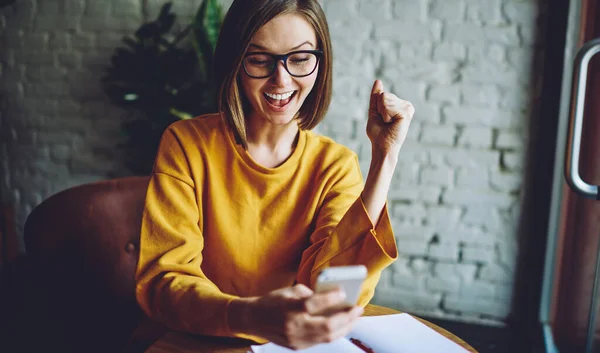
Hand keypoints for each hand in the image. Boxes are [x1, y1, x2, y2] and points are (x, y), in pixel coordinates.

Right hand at [235, 284, 363, 349]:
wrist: (253, 319)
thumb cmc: (273, 301)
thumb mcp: (290, 291)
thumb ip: (311, 294)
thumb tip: (334, 298)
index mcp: (291, 308)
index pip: (315, 303)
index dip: (332, 297)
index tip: (344, 291)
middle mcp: (294, 326)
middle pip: (327, 326)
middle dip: (347, 318)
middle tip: (358, 309)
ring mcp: (296, 339)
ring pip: (327, 337)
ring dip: (344, 327)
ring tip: (354, 318)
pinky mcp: (297, 346)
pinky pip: (320, 340)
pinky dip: (333, 332)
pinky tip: (341, 325)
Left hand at [366, 80, 414, 155]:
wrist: (381, 146)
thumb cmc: (378, 133)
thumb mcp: (375, 111)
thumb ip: (376, 97)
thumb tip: (378, 81)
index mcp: (399, 104)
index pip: (382, 94)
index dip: (377, 107)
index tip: (382, 119)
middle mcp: (406, 105)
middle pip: (384, 95)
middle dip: (379, 109)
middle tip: (385, 122)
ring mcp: (407, 108)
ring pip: (385, 98)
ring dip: (382, 113)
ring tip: (388, 123)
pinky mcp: (406, 112)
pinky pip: (388, 106)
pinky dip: (385, 115)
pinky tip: (392, 123)